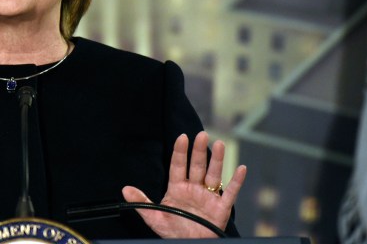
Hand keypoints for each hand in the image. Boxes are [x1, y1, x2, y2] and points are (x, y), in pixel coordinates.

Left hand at [122, 131, 246, 237]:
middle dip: (199, 151)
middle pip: (197, 166)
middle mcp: (194, 189)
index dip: (180, 152)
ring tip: (219, 144)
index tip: (181, 137)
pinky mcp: (221, 208)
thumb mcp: (154, 217)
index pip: (178, 166)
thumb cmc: (172, 232)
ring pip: (214, 175)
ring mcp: (209, 197)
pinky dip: (236, 182)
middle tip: (201, 134)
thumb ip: (141, 202)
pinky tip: (240, 169)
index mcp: (178, 188)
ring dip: (217, 160)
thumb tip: (125, 189)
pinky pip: (230, 193)